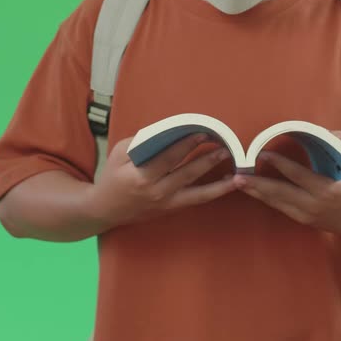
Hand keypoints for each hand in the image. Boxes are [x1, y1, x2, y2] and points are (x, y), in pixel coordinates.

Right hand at [88, 133, 236, 228]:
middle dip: (208, 160)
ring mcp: (166, 204)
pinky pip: (196, 200)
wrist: (105, 210)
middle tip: (225, 147)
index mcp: (142, 177)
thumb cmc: (112, 177)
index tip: (203, 133)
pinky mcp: (172, 209)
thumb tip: (169, 131)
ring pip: (198, 194)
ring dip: (219, 182)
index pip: (169, 158)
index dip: (187, 145)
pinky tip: (228, 183)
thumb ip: (142, 142)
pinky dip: (214, 192)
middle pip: (188, 174)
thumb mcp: (119, 153)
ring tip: (236, 169)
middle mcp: (157, 192)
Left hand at [235, 130, 340, 238]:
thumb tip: (323, 130)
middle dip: (257, 184)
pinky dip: (266, 199)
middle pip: (280, 194)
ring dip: (256, 192)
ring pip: (277, 203)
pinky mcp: (304, 221)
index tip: (262, 154)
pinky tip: (254, 191)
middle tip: (237, 176)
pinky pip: (282, 208)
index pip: (297, 176)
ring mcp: (308, 216)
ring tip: (237, 183)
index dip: (279, 164)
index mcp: (327, 190)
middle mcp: (314, 206)